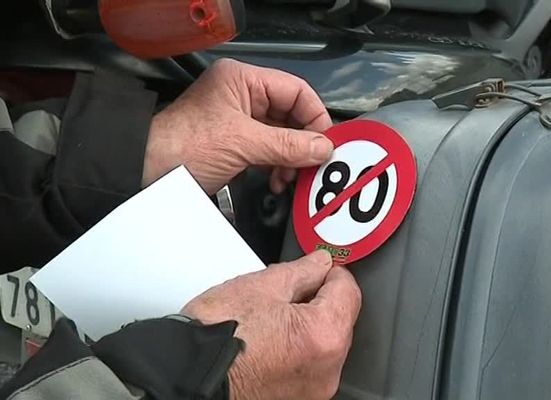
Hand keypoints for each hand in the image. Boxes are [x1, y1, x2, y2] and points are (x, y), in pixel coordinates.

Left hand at [142, 59, 333, 193]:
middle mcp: (243, 96)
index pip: (295, 91)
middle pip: (291, 115)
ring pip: (281, 136)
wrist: (148, 173)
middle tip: (312, 164)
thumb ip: (287, 145)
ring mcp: (239, 120)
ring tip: (288, 177)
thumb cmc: (181, 146)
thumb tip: (322, 147)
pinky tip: (277, 180)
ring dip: (290, 159)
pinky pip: (268, 150)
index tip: (325, 142)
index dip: (314, 116)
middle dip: (301, 143)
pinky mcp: (236, 142)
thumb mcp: (243, 143)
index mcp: (243, 80)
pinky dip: (276, 166)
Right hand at [182, 251, 361, 399]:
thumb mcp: (262, 286)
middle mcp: (326, 370)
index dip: (331, 271)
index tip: (318, 267)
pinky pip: (309, 364)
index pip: (348, 291)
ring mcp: (312, 390)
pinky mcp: (296, 398)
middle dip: (319, 299)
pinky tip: (269, 337)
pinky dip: (297, 348)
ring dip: (307, 323)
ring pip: (324, 342)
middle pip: (339, 319)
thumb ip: (302, 271)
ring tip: (270, 315)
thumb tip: (319, 263)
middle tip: (287, 289)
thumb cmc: (215, 335)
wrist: (184, 373)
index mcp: (323, 336)